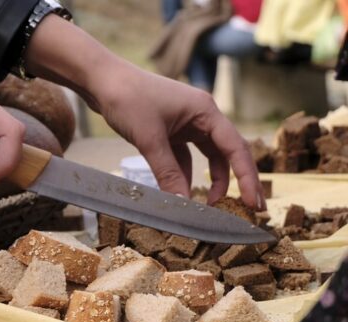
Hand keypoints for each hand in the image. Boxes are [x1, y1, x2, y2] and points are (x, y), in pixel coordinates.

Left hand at [92, 66, 262, 208]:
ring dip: (208, 179)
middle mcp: (200, 116)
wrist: (101, 80)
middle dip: (236, 180)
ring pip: (206, 156)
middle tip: (245, 208)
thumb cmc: (127, 99)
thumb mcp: (150, 139)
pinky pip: (184, 156)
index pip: (235, 148)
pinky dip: (183, 174)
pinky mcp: (168, 130)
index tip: (254, 202)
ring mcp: (185, 123)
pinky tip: (180, 192)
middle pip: (226, 153)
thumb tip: (183, 203)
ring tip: (208, 205)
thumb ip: (168, 172)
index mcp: (205, 111)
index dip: (248, 177)